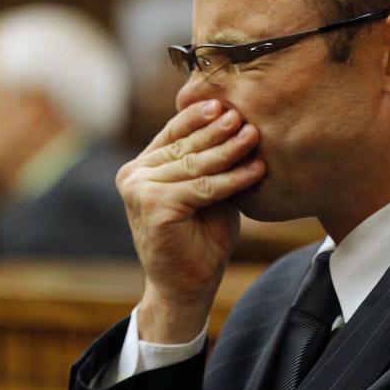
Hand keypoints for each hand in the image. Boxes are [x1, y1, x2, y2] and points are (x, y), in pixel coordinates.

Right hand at [116, 99, 264, 342]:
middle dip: (218, 131)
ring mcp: (139, 190)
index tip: (226, 103)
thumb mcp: (206, 191)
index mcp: (141, 167)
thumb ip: (209, 163)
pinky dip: (232, 180)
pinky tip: (256, 171)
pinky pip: (202, 187)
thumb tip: (236, 122)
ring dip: (229, 151)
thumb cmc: (200, 238)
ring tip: (255, 137)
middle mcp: (133, 175)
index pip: (173, 133)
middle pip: (185, 146)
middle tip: (245, 116)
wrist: (186, 286)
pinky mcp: (153, 206)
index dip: (199, 117)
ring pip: (194, 165)